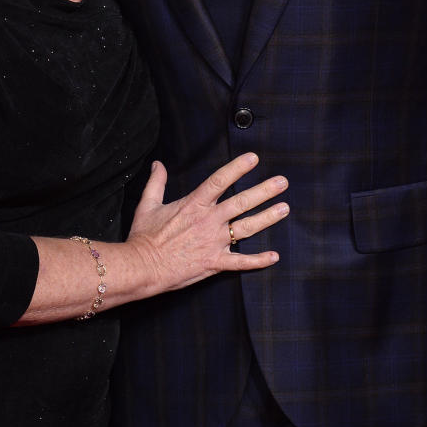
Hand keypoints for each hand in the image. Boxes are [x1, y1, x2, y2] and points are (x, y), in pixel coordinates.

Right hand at [127, 153, 285, 290]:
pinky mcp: (214, 263)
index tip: (254, 158)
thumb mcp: (147, 205)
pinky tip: (274, 256)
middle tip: (282, 182)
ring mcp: (213, 242)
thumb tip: (158, 164)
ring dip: (267, 218)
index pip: (219, 180)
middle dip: (264, 191)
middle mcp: (208, 221)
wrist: (142, 267)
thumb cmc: (144, 237)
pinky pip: (240, 262)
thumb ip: (156, 182)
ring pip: (246, 228)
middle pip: (241, 202)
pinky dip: (258, 261)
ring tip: (285, 208)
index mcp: (193, 204)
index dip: (238, 168)